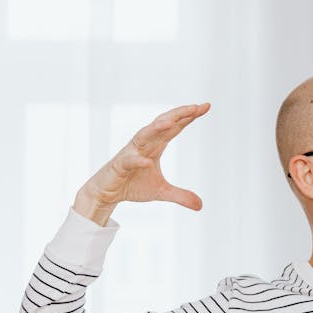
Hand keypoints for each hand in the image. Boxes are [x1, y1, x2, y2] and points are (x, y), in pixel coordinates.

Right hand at [73, 103, 210, 225]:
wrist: (107, 193)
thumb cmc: (132, 185)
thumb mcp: (161, 191)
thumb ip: (181, 196)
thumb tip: (201, 206)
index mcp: (156, 145)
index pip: (174, 128)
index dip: (188, 117)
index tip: (205, 107)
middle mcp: (144, 144)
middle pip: (162, 124)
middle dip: (178, 115)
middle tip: (195, 107)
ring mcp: (131, 152)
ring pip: (144, 135)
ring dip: (157, 128)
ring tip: (171, 122)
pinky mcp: (119, 165)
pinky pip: (129, 160)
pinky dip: (138, 160)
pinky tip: (148, 162)